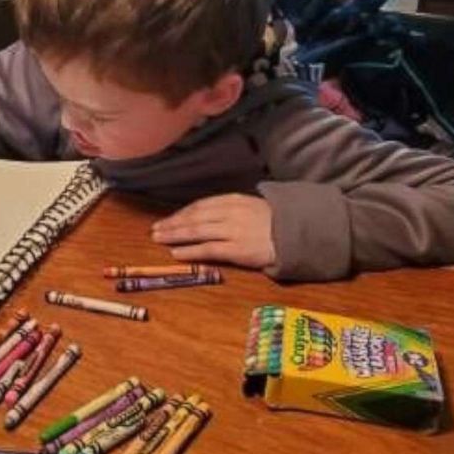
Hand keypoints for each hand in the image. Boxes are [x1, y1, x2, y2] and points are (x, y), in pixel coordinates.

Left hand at [151, 194, 275, 268]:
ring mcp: (233, 231)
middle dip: (172, 224)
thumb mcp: (253, 207)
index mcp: (234, 200)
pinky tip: (175, 253)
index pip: (200, 206)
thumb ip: (231, 209)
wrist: (298, 235)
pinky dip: (189, 250)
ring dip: (175, 235)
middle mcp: (230, 213)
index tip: (168, 219)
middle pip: (194, 217)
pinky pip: (207, 249)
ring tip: (159, 239)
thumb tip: (209, 215)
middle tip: (155, 230)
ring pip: (196, 231)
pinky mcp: (237, 249)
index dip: (181, 213)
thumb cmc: (277, 223)